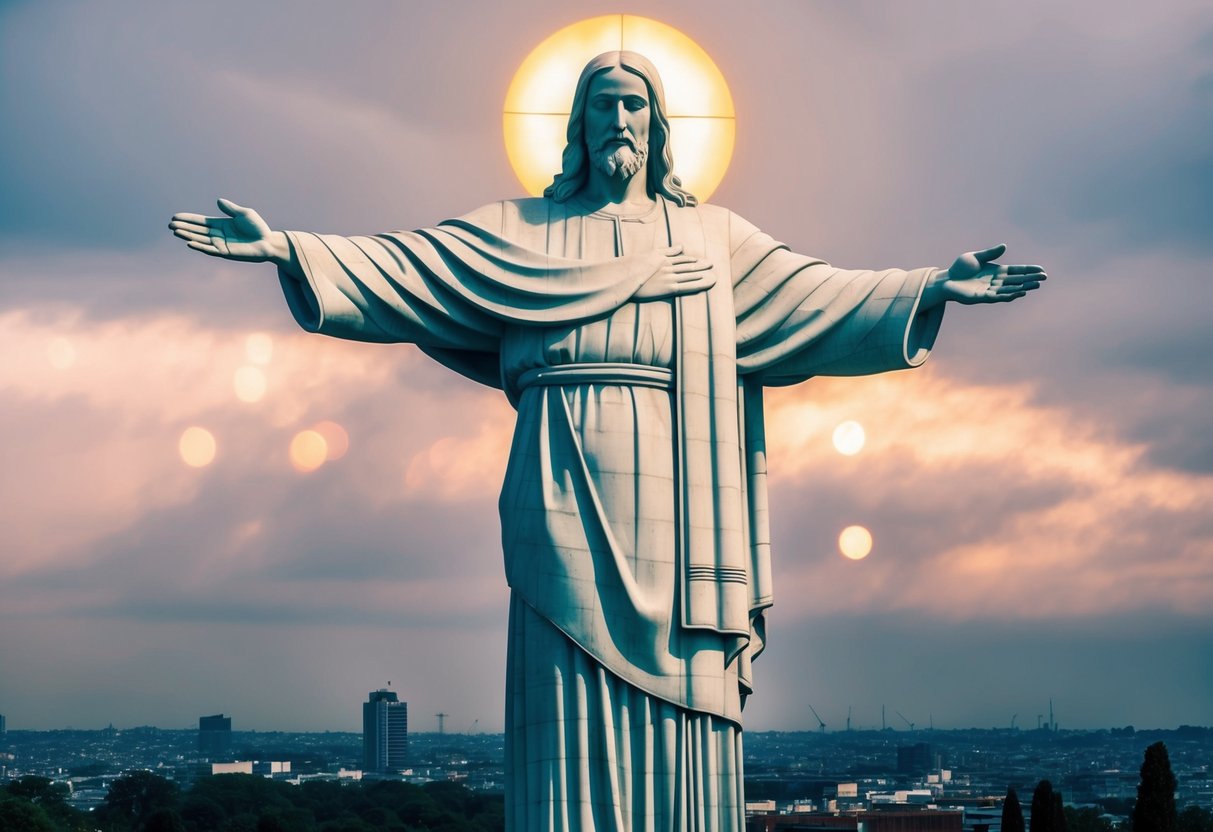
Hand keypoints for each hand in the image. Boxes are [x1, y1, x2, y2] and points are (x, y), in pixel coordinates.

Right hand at [168, 198, 288, 263]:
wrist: (268, 242)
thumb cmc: (258, 227)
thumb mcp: (244, 214)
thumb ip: (230, 208)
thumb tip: (218, 200)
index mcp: (220, 224)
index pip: (200, 221)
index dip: (188, 219)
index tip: (175, 216)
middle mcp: (218, 234)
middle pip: (197, 230)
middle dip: (184, 227)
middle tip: (170, 225)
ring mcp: (220, 244)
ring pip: (200, 240)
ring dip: (188, 236)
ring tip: (175, 231)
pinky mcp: (225, 253)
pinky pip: (210, 250)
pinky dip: (199, 246)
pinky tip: (189, 243)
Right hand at [631, 245, 715, 300]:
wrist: (626, 280)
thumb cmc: (634, 269)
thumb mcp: (649, 255)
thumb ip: (665, 251)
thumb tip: (680, 246)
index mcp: (663, 259)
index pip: (680, 259)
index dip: (691, 260)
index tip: (699, 260)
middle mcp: (669, 267)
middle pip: (688, 266)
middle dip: (700, 265)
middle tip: (711, 264)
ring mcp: (670, 277)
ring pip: (690, 275)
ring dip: (701, 273)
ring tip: (712, 273)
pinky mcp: (669, 288)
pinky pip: (687, 286)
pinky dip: (698, 284)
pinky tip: (705, 282)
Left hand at [932, 244, 1046, 305]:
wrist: (945, 280)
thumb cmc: (960, 268)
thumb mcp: (976, 257)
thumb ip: (990, 253)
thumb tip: (1004, 246)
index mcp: (997, 271)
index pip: (1016, 270)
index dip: (1029, 270)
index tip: (1042, 270)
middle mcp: (996, 281)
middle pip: (1017, 280)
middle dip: (1030, 279)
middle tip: (1044, 278)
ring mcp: (990, 290)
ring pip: (1011, 289)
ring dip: (1023, 287)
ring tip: (1035, 286)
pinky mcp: (983, 297)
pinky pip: (999, 297)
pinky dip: (1009, 295)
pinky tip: (1019, 293)